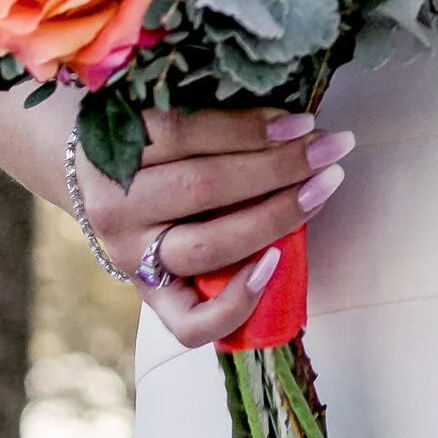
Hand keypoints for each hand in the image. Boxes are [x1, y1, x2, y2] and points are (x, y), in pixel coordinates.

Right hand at [76, 106, 352, 352]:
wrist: (104, 189)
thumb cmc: (155, 141)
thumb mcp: (166, 117)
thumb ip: (213, 115)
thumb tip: (292, 119)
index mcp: (114, 149)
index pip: (183, 132)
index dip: (248, 127)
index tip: (305, 121)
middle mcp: (116, 208)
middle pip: (203, 187)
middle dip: (279, 166)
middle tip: (332, 149)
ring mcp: (130, 258)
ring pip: (206, 247)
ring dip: (276, 217)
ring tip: (323, 189)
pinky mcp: (149, 298)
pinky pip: (191, 322)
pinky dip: (237, 300)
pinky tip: (276, 263)